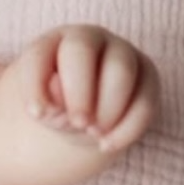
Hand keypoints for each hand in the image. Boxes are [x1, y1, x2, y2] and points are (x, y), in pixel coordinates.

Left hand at [18, 25, 158, 153]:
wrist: (83, 120)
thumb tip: (58, 102)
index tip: (38, 115)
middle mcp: (89, 40)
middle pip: (82, 51)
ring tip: (93, 133)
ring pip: (121, 71)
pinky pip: (145, 99)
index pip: (40, 55)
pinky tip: (107, 144)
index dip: (36, 85)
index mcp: (53, 43)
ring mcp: (122, 54)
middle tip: (76, 123)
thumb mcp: (41, 109)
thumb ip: (43, 104)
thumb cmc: (54, 108)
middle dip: (78, 92)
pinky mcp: (147, 77)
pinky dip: (128, 126)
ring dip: (106, 109)